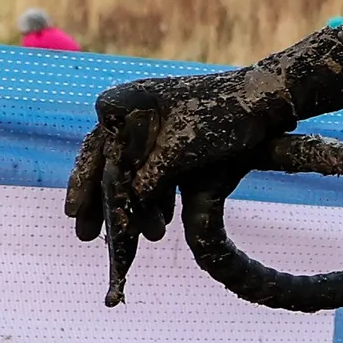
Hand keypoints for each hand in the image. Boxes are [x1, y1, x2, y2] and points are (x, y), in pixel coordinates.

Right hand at [68, 68, 293, 271]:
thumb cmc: (222, 118)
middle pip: (105, 163)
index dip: (85, 187)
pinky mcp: (172, 137)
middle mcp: (130, 111)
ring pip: (131, 170)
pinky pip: (153, 170)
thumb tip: (126, 208)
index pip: (95, 152)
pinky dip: (156, 196)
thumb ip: (149, 180)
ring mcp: (150, 123)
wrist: (268, 100)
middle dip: (100, 202)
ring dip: (134, 205)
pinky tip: (162, 224)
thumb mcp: (180, 153)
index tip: (74, 215)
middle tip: (85, 236)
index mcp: (123, 104)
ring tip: (138, 241)